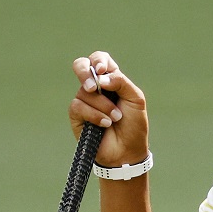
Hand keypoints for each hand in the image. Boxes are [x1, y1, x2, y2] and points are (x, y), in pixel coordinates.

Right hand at [69, 51, 148, 168]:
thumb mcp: (135, 99)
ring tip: (115, 118)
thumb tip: (100, 76)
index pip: (99, 59)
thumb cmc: (134, 125)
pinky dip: (94, 115)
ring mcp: (85, 101)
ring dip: (103, 106)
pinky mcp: (77, 116)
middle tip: (94, 87)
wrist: (127, 151)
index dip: (99, 60)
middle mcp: (95, 88)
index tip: (103, 70)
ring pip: (85, 92)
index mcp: (110, 79)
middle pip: (81, 66)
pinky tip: (105, 124)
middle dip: (84, 72)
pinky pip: (78, 107)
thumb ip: (121, 82)